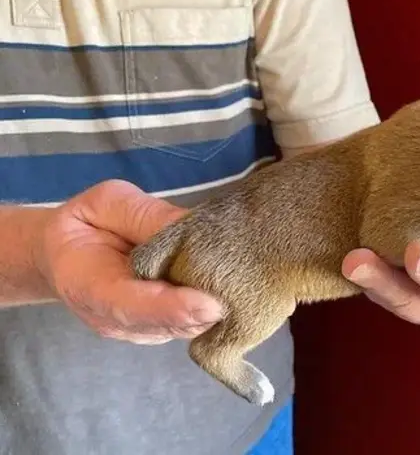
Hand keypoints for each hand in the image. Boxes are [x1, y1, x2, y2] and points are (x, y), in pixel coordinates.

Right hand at [36, 180, 222, 344]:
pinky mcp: (159, 328)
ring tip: (240, 285)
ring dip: (211, 312)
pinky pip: (187, 324)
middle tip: (242, 290)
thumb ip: (143, 216)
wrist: (65, 253)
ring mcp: (138, 329)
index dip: (173, 308)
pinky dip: (209, 310)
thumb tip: (190, 224)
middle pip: (166, 325)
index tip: (210, 305)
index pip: (132, 306)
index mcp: (90, 286)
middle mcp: (115, 319)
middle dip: (204, 312)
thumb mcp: (107, 203)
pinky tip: (228, 289)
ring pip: (182, 329)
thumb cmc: (87, 223)